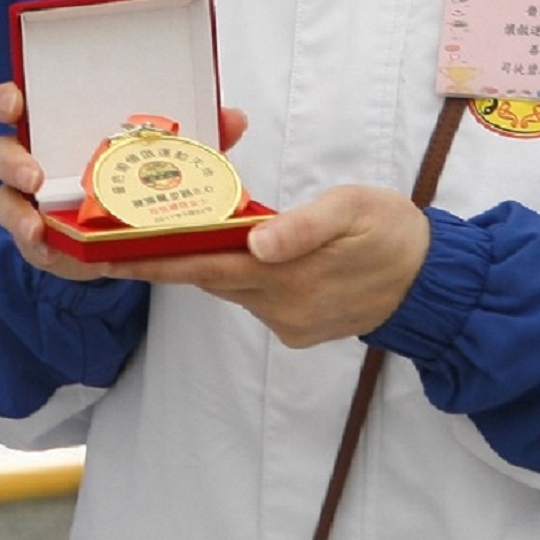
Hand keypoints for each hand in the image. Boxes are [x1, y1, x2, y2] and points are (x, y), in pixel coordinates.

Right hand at [0, 84, 247, 285]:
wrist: (132, 224)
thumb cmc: (133, 170)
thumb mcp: (166, 150)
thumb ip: (195, 134)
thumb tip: (232, 118)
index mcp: (53, 124)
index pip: (16, 102)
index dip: (7, 98)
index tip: (15, 101)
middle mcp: (34, 159)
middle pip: (0, 152)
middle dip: (10, 162)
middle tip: (34, 177)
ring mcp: (31, 203)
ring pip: (5, 204)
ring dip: (17, 215)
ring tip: (38, 228)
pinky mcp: (41, 239)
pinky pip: (29, 245)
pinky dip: (41, 250)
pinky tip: (56, 253)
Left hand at [129, 184, 430, 348]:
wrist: (433, 281)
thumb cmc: (392, 230)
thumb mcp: (353, 209)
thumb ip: (304, 225)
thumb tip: (259, 242)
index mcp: (289, 275)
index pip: (204, 267)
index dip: (152, 264)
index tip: (106, 260)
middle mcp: (282, 307)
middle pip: (208, 279)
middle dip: (161, 262)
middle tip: (112, 244)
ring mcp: (289, 323)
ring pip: (230, 288)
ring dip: (201, 265)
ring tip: (160, 239)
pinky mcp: (299, 329)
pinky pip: (254, 299)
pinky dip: (238, 277)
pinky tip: (236, 253)